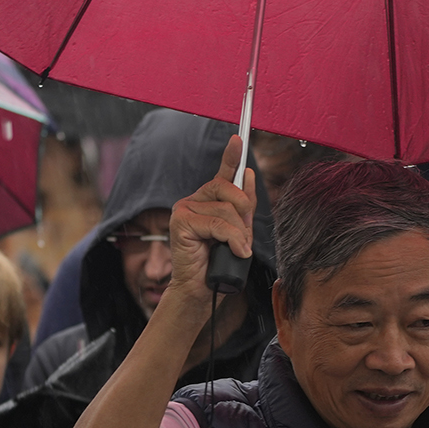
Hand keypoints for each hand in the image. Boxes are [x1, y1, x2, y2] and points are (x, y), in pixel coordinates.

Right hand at [163, 133, 256, 305]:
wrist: (202, 290)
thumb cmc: (219, 264)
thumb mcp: (239, 232)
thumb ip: (243, 207)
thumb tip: (247, 174)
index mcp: (207, 201)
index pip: (223, 174)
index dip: (231, 155)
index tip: (238, 137)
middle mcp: (193, 200)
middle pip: (229, 190)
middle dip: (244, 214)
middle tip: (243, 238)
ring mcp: (184, 209)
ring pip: (227, 210)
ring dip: (239, 234)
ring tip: (236, 250)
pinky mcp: (181, 222)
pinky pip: (219, 224)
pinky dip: (233, 239)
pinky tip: (235, 252)